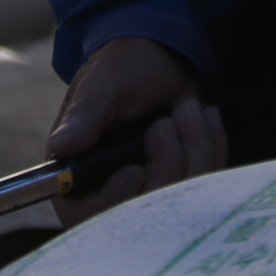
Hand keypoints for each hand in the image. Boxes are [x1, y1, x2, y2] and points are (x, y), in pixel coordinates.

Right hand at [47, 37, 227, 226]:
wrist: (160, 59)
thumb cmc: (122, 69)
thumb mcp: (103, 84)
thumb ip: (84, 116)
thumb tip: (61, 148)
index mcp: (77, 179)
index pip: (96, 215)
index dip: (121, 198)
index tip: (136, 169)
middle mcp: (111, 194)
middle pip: (147, 211)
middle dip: (169, 163)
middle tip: (169, 122)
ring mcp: (151, 191)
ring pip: (184, 197)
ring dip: (196, 148)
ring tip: (189, 110)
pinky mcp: (184, 183)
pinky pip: (208, 182)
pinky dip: (213, 147)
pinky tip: (205, 117)